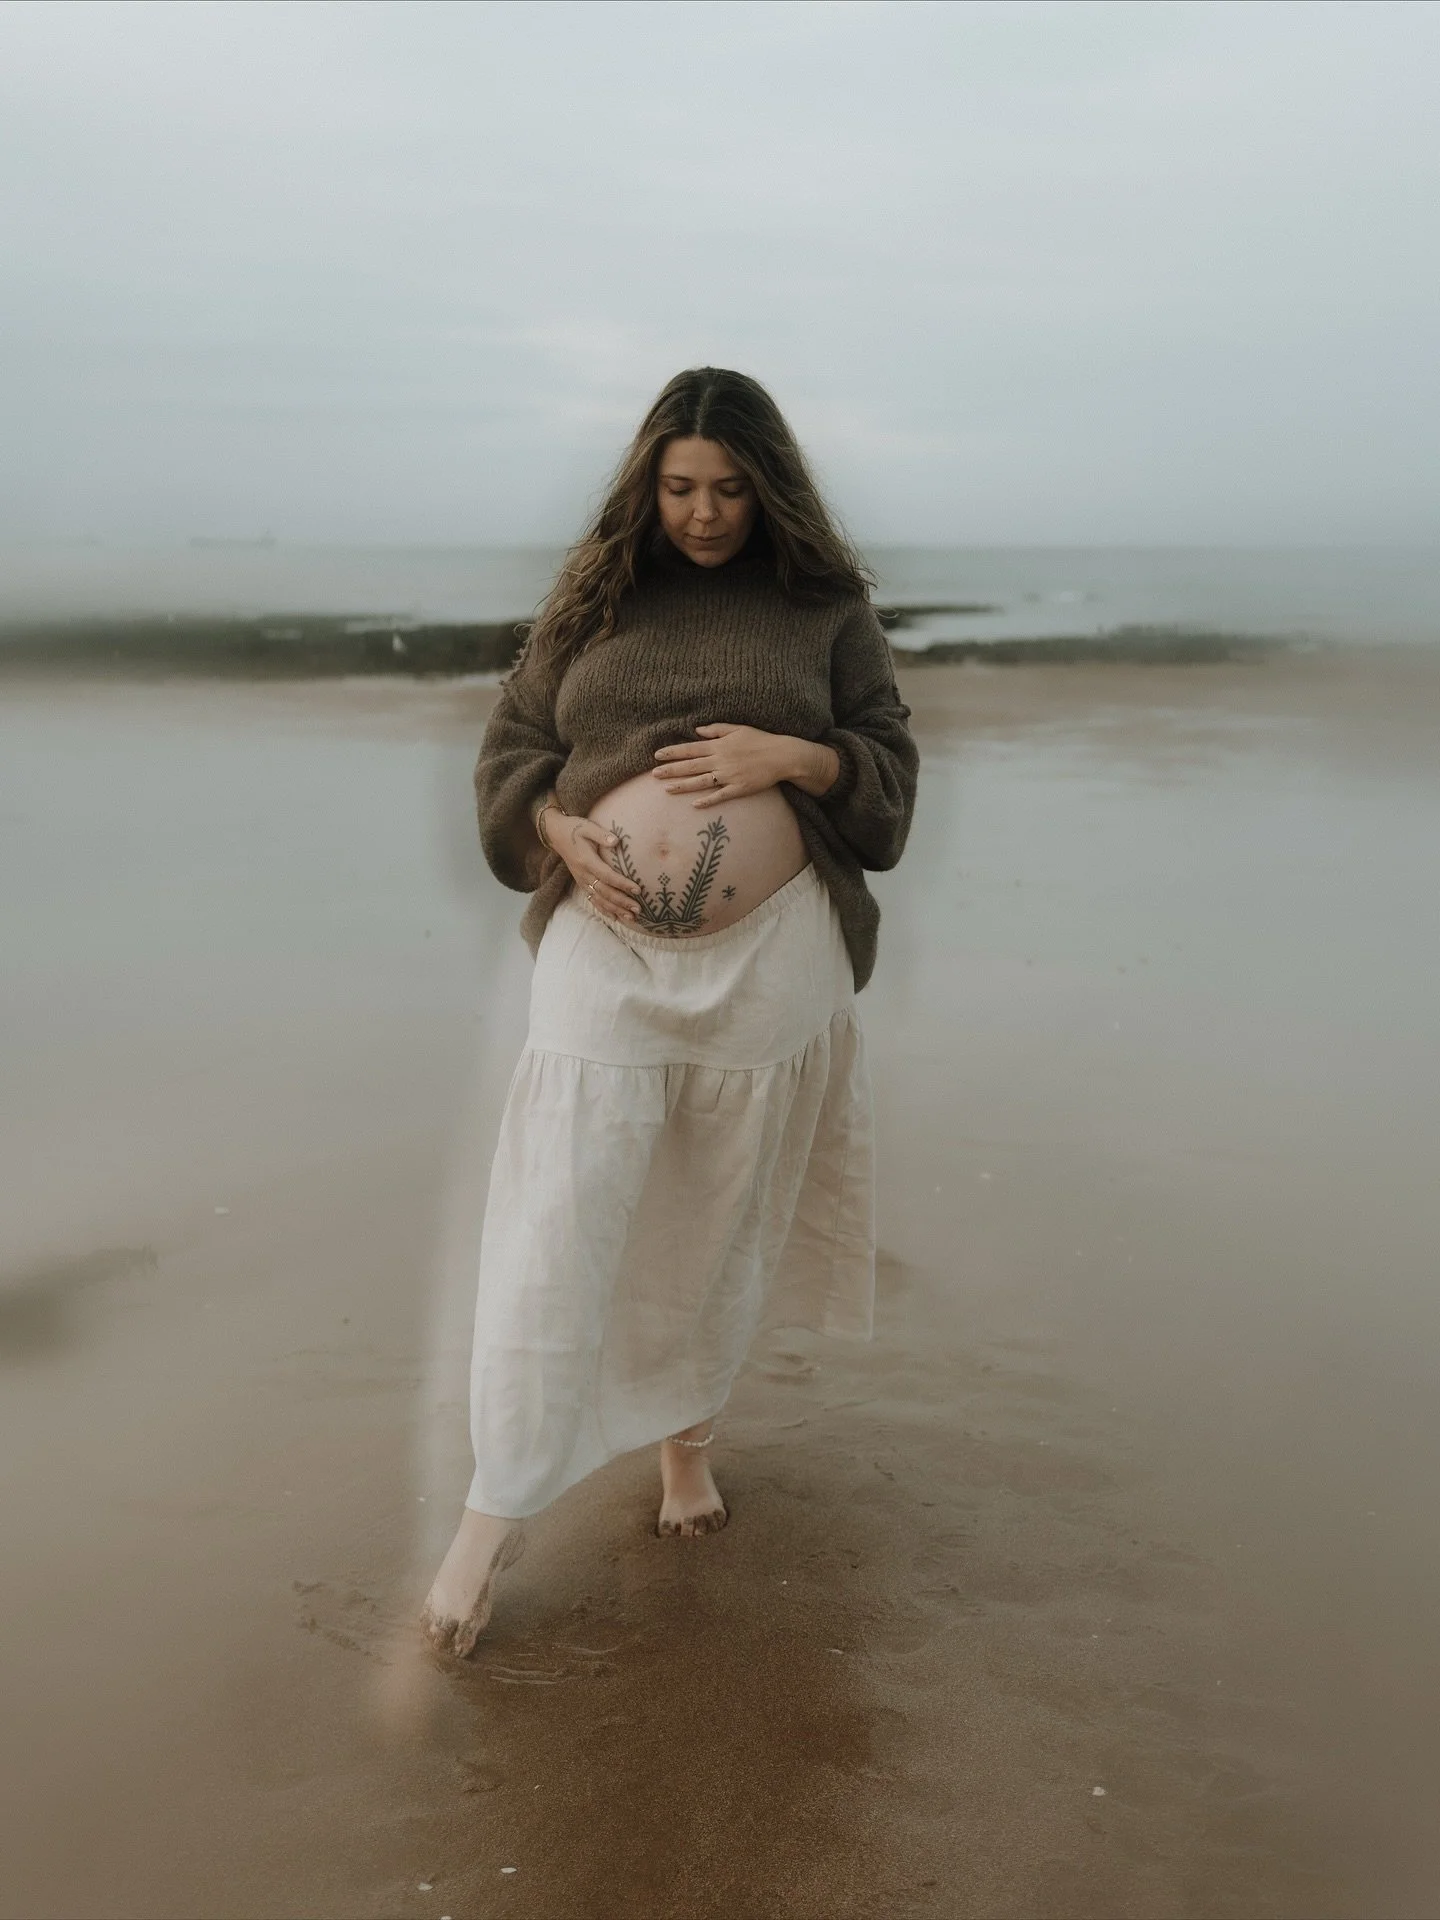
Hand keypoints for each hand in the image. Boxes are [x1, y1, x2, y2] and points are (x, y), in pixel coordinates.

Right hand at [544, 809, 641, 921]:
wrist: (556, 835)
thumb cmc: (574, 829)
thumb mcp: (587, 827)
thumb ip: (601, 835)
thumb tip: (616, 841)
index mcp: (587, 861)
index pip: (607, 876)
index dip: (622, 884)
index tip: (637, 889)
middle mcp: (583, 874)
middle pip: (605, 892)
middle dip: (622, 902)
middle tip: (638, 909)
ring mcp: (582, 880)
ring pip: (599, 900)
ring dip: (615, 910)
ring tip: (631, 917)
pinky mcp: (581, 883)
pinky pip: (592, 900)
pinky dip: (604, 910)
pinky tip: (615, 918)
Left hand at [653, 723, 838, 807]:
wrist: (782, 755)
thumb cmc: (760, 740)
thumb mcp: (738, 728)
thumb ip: (715, 730)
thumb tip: (696, 731)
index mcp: (719, 745)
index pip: (690, 748)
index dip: (673, 752)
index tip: (657, 755)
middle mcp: (721, 760)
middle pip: (691, 766)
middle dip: (671, 770)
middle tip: (653, 774)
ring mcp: (730, 776)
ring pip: (701, 782)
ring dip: (683, 786)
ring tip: (666, 789)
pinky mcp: (740, 788)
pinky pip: (721, 795)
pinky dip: (708, 800)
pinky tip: (695, 805)